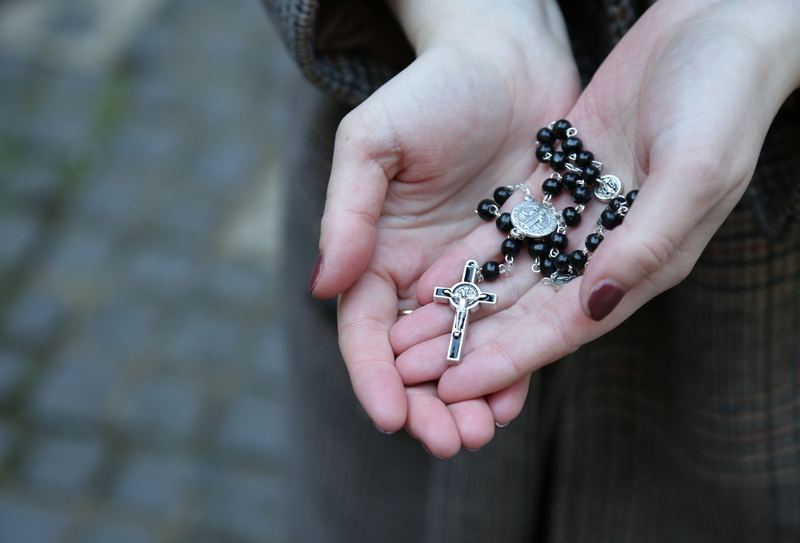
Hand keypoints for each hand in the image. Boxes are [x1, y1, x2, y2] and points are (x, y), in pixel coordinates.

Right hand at [309, 0, 581, 454]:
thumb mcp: (373, 143)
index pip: (367, 330)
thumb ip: (348, 215)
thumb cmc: (431, 91)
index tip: (391, 415)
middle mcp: (420, 274)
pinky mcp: (521, 266)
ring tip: (481, 435)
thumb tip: (322, 287)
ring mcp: (471, 276)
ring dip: (471, 397)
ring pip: (465, 352)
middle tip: (449, 441)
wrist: (506, 60)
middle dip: (428, 403)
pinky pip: (514, 325)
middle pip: (415, 356)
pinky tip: (518, 396)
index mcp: (375, 252)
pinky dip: (514, 364)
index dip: (374, 376)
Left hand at [392, 0, 799, 456]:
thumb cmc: (721, 100)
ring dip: (462, 307)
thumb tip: (593, 306)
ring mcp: (580, 215)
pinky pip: (508, 228)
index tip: (456, 385)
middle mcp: (606, 250)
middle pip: (527, 312)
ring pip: (510, 275)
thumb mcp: (693, 173)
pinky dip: (471, 255)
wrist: (715, 28)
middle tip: (412, 368)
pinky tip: (431, 276)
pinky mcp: (560, 180)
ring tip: (409, 332)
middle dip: (471, 341)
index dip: (509, 359)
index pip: (564, 327)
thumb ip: (645, 244)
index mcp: (644, 262)